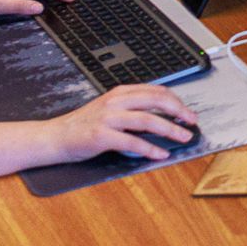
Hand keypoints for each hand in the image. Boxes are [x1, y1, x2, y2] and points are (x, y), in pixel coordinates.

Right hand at [39, 85, 195, 161]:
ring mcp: (107, 118)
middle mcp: (115, 102)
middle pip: (156, 101)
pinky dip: (149, 148)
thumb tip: (163, 114)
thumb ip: (132, 108)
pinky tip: (160, 154)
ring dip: (169, 129)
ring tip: (183, 137)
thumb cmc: (84, 125)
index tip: (189, 112)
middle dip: (179, 111)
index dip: (176, 101)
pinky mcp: (100, 135)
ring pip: (147, 120)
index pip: (156, 91)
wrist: (54, 137)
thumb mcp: (110, 109)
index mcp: (120, 93)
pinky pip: (131, 141)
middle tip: (192, 122)